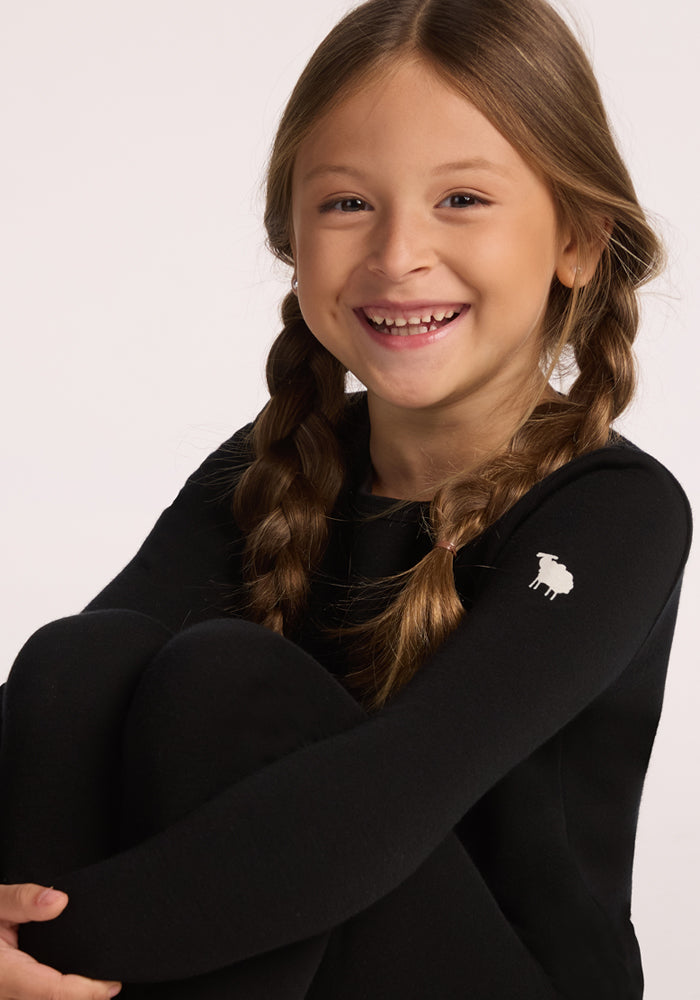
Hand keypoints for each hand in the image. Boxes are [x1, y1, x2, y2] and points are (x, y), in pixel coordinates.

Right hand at [0, 883, 121, 998]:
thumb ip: (22, 900)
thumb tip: (59, 901)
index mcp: (2, 975)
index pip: (52, 991)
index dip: (86, 992)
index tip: (111, 984)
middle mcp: (3, 994)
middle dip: (81, 997)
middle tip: (108, 983)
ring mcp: (4, 998)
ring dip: (64, 996)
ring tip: (92, 984)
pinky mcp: (7, 996)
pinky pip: (30, 999)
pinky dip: (51, 993)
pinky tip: (68, 985)